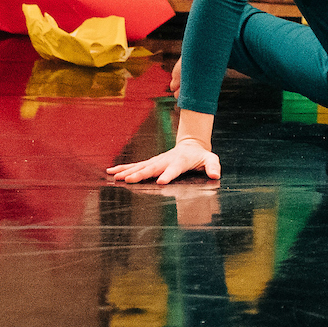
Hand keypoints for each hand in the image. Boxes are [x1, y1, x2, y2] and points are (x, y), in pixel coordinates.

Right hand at [105, 135, 221, 183]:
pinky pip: (136, 165)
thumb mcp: (210, 159)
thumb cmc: (200, 155)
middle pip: (152, 168)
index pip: (174, 169)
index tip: (160, 181)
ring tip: (115, 177)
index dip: (168, 174)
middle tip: (129, 180)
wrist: (191, 144)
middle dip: (140, 174)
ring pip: (140, 166)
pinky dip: (123, 168)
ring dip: (128, 171)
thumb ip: (213, 166)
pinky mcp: (151, 162)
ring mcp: (157, 160)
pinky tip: (112, 172)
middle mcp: (165, 160)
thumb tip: (216, 175)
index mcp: (180, 161)